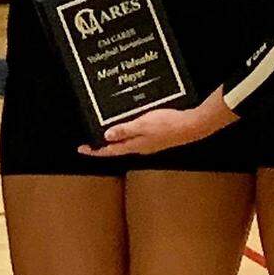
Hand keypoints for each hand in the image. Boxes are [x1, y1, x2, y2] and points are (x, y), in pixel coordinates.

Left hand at [78, 87, 234, 158]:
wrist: (192, 126)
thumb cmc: (168, 124)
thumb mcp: (143, 124)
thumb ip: (125, 131)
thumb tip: (106, 137)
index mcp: (135, 146)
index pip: (110, 151)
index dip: (95, 150)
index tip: (81, 149)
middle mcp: (140, 147)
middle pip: (117, 148)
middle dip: (102, 145)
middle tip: (90, 141)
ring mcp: (149, 143)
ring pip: (127, 143)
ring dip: (115, 139)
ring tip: (105, 132)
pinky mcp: (157, 137)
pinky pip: (137, 137)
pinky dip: (128, 133)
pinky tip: (129, 125)